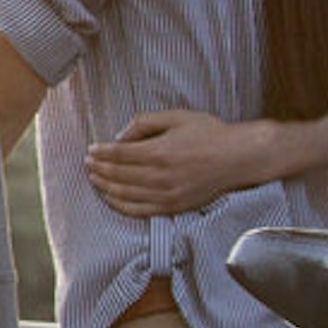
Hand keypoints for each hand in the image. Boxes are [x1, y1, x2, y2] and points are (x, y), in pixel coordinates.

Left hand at [83, 110, 268, 218]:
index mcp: (160, 151)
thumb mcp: (176, 117)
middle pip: (118, 174)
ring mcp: (167, 194)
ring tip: (94, 178)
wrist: (239, 158)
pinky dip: (120, 205)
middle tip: (88, 163)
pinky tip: (110, 198)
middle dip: (98, 169)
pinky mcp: (174, 207)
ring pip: (125, 194)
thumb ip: (144, 123)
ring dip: (104, 186)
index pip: (118, 154)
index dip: (100, 153)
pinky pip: (140, 211)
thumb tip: (119, 137)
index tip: (90, 150)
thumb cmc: (209, 133)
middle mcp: (161, 176)